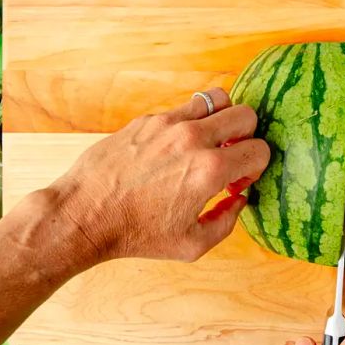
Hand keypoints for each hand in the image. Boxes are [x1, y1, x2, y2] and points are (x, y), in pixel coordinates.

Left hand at [47, 87, 269, 263]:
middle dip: (247, 137)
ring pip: (218, 99)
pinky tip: (177, 148)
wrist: (84, 215)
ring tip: (209, 143)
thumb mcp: (192, 245)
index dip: (256, 168)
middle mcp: (193, 139)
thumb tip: (238, 200)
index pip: (260, 150)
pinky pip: (185, 108)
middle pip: (246, 115)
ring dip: (222, 120)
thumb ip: (227, 222)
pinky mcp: (147, 119)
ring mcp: (168, 124)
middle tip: (230, 157)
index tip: (238, 181)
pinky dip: (193, 122)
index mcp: (209, 170)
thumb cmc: (137, 235)